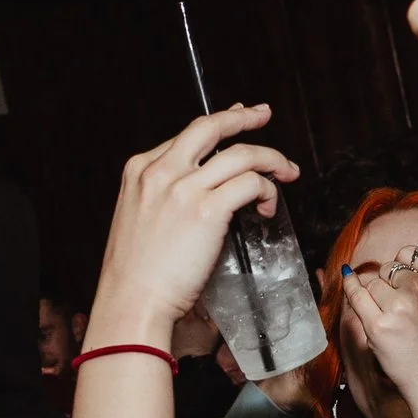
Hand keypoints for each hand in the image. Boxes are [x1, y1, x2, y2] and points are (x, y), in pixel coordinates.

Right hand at [92, 104, 300, 341]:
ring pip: (241, 154)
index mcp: (140, 170)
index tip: (234, 120)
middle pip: (210, 127)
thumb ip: (163, 197)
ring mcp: (184, 188)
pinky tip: (269, 205)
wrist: (131, 302)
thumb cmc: (135, 275)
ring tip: (286, 171)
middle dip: (243, 117)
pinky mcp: (208, 210)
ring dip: (271, 159)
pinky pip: (251, 184)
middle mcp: (161, 171)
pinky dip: (267, 190)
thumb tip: (199, 191)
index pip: (186, 135)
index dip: (217, 124)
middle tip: (263, 115)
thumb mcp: (138, 219)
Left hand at [340, 235, 417, 417]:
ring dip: (376, 298)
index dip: (408, 272)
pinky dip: (351, 289)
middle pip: (388, 268)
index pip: (408, 254)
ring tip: (395, 321)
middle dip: (392, 286)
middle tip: (408, 314)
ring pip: (372, 283)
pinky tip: (348, 282)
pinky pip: (356, 295)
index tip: (417, 295)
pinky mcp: (378, 327)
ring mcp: (398, 307)